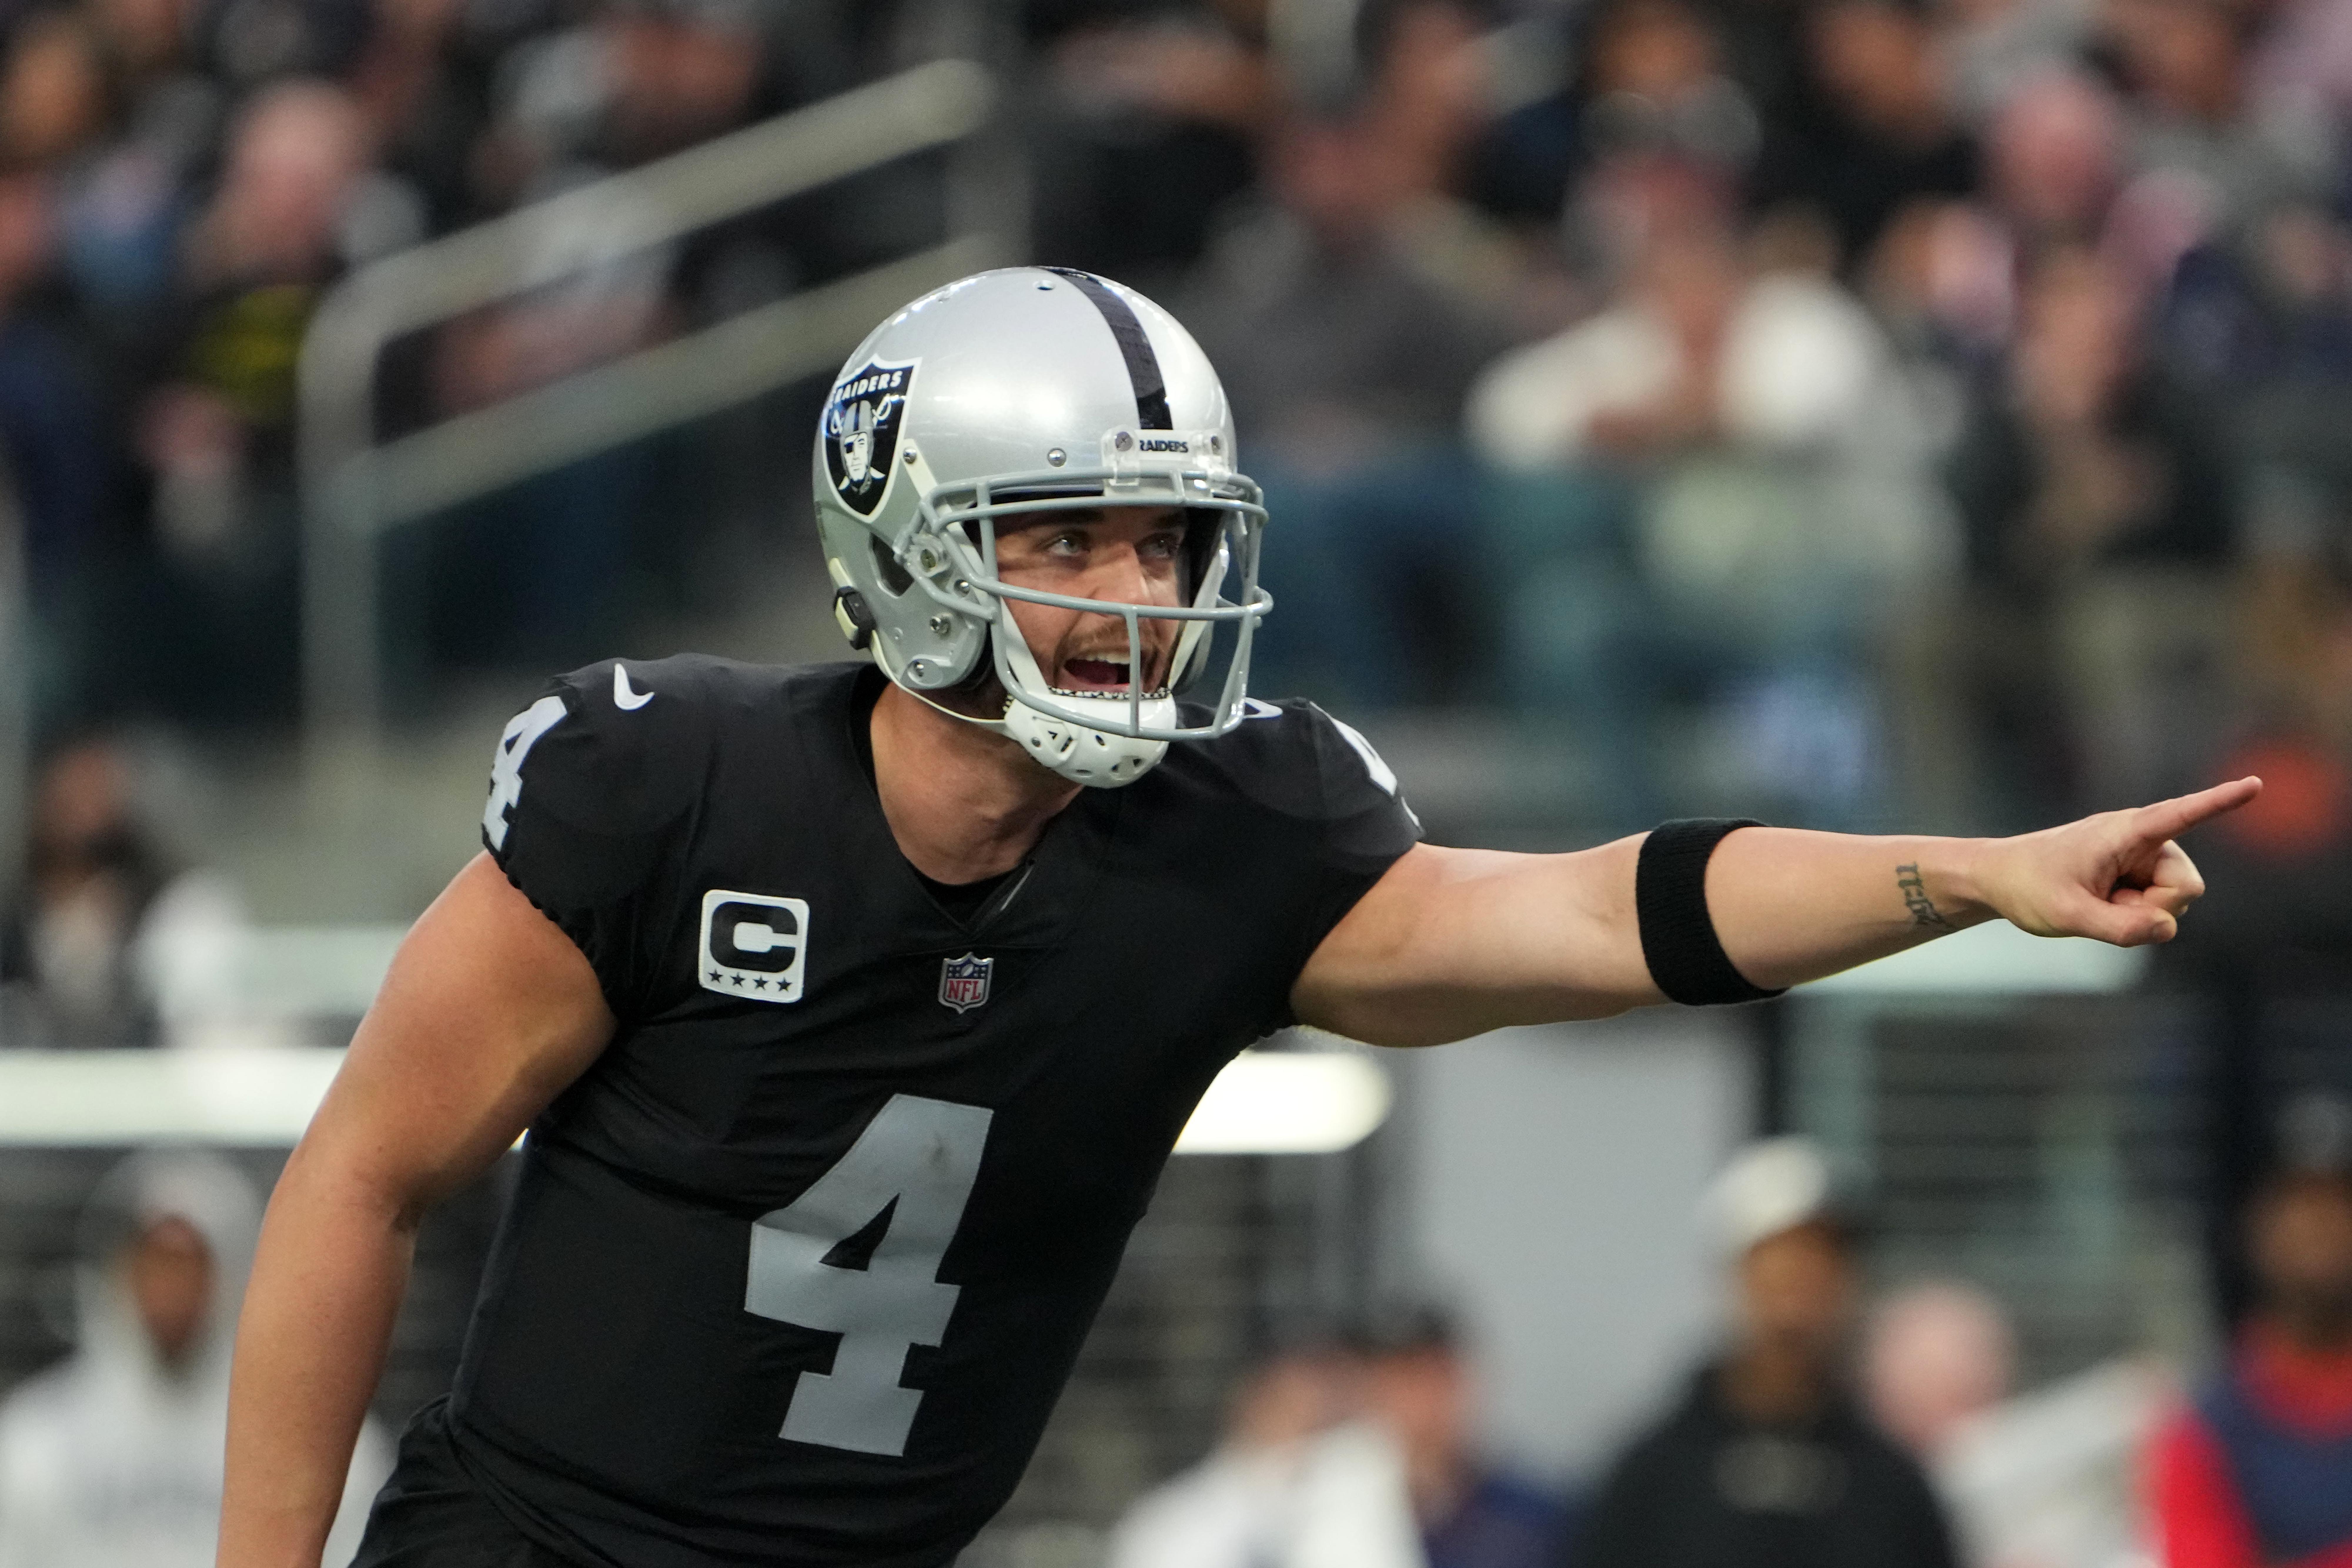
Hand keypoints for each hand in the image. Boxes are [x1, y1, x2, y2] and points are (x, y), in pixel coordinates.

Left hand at [1973, 778, 2261, 946]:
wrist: (2000, 879)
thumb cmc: (2029, 888)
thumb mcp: (2069, 915)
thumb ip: (2119, 928)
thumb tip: (2166, 929)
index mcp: (2125, 832)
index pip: (2180, 814)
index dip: (2220, 802)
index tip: (2255, 784)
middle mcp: (2142, 839)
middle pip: (2186, 887)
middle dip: (2155, 907)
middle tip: (2104, 906)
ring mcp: (2141, 858)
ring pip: (2174, 901)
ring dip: (2140, 913)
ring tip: (2098, 902)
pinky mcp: (2137, 874)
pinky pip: (2157, 906)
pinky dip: (2134, 914)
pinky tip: (2103, 905)